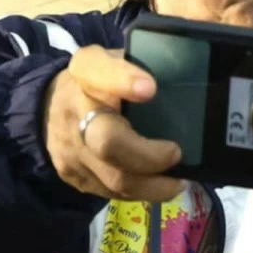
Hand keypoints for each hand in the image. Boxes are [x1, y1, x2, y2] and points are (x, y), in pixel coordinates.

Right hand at [43, 46, 183, 201]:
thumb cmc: (103, 81)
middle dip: (148, 155)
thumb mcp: (119, 59)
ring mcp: (71, 149)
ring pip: (115, 178)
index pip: (97, 70)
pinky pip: (113, 192)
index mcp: (88, 71)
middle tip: (176, 152)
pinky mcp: (75, 176)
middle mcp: (74, 110)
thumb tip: (201, 59)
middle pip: (108, 140)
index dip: (122, 80)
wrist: (51, 107)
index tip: (149, 88)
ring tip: (180, 179)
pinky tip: (163, 184)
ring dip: (154, 184)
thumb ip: (150, 60)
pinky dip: (143, 192)